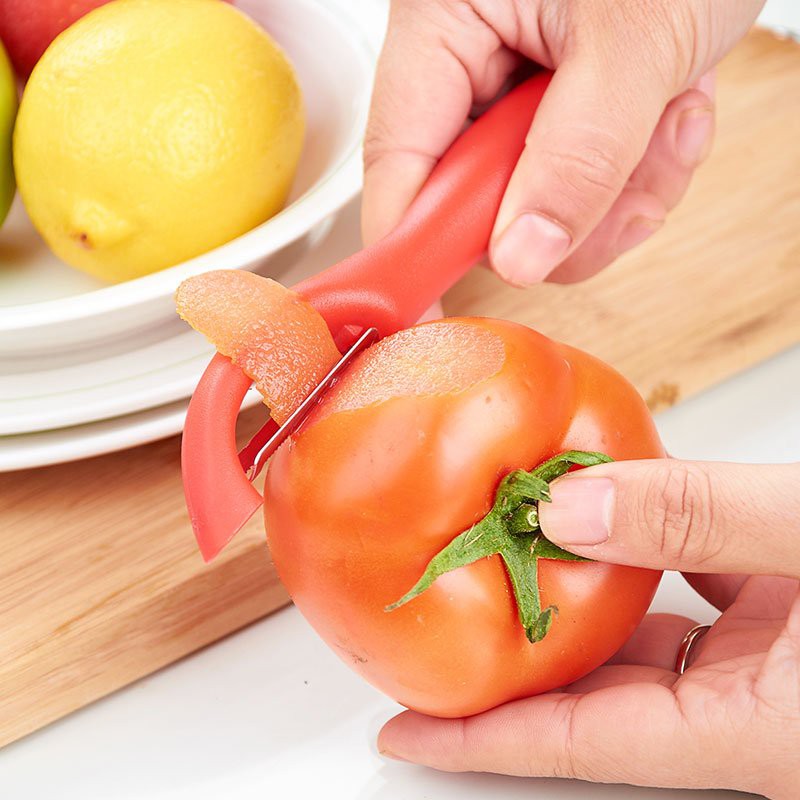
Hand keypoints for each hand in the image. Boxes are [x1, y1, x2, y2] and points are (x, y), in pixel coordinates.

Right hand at [363, 0, 763, 283]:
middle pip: (473, 200)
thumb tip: (520, 254)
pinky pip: (582, 190)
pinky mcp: (559, 116)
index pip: (398, 161)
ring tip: (667, 121)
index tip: (427, 313)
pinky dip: (637, 176)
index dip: (411, 246)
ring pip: (537, 208)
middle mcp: (469, 64)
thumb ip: (579, 154)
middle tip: (620, 186)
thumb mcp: (636, 42)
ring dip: (615, 193)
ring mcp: (514, 95)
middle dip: (559, 214)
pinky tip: (671, 115)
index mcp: (445, 21)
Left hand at [377, 460, 799, 798]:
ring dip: (581, 589)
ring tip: (515, 547)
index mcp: (760, 730)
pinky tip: (614, 510)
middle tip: (441, 618)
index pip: (582, 744)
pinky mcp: (787, 619)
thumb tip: (572, 505)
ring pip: (646, 638)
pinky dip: (649, 550)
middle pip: (603, 694)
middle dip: (520, 654)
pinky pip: (694, 589)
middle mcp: (755, 710)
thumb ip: (697, 516)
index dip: (483, 739)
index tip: (405, 729)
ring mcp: (772, 664)